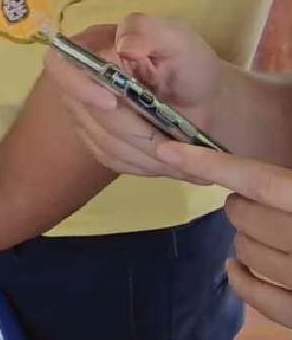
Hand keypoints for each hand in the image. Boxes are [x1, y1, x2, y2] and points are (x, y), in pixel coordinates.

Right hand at [46, 14, 224, 179]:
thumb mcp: (178, 39)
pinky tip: (167, 156)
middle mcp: (79, 82)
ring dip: (143, 152)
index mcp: (90, 49)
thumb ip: (151, 31)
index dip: (78, 87)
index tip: (111, 103)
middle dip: (132, 130)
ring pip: (103, 142)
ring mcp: (85, 115)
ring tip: (179, 150)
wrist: (201, 99)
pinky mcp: (97, 142)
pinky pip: (112, 159)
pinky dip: (143, 163)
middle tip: (174, 140)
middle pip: (87, 113)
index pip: (59, 65)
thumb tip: (124, 44)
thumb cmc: (189, 64)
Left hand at [158, 143, 291, 328]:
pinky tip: (236, 267)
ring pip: (249, 252)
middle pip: (247, 215)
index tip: (169, 150)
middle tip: (251, 200)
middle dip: (239, 204)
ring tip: (257, 230)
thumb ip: (288, 179)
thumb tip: (261, 167)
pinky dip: (242, 281)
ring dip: (244, 238)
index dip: (211, 163)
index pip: (260, 178)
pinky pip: (263, 299)